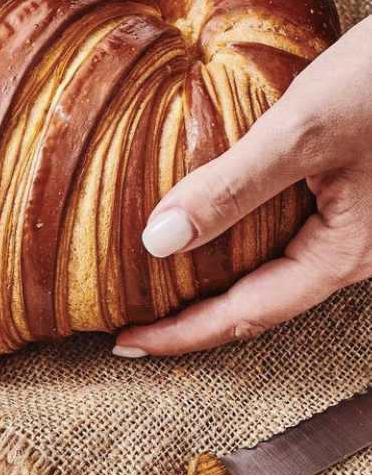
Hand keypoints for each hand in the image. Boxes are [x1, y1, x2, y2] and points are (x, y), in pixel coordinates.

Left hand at [114, 14, 371, 356]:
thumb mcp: (302, 132)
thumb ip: (231, 186)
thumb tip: (156, 241)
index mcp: (343, 256)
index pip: (247, 315)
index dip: (182, 335)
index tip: (125, 342)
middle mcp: (350, 253)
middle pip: (258, 306)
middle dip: (192, 321)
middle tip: (128, 327)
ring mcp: (352, 227)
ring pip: (270, 275)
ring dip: (211, 287)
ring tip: (155, 290)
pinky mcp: (345, 196)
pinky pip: (280, 240)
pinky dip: (233, 247)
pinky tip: (203, 232)